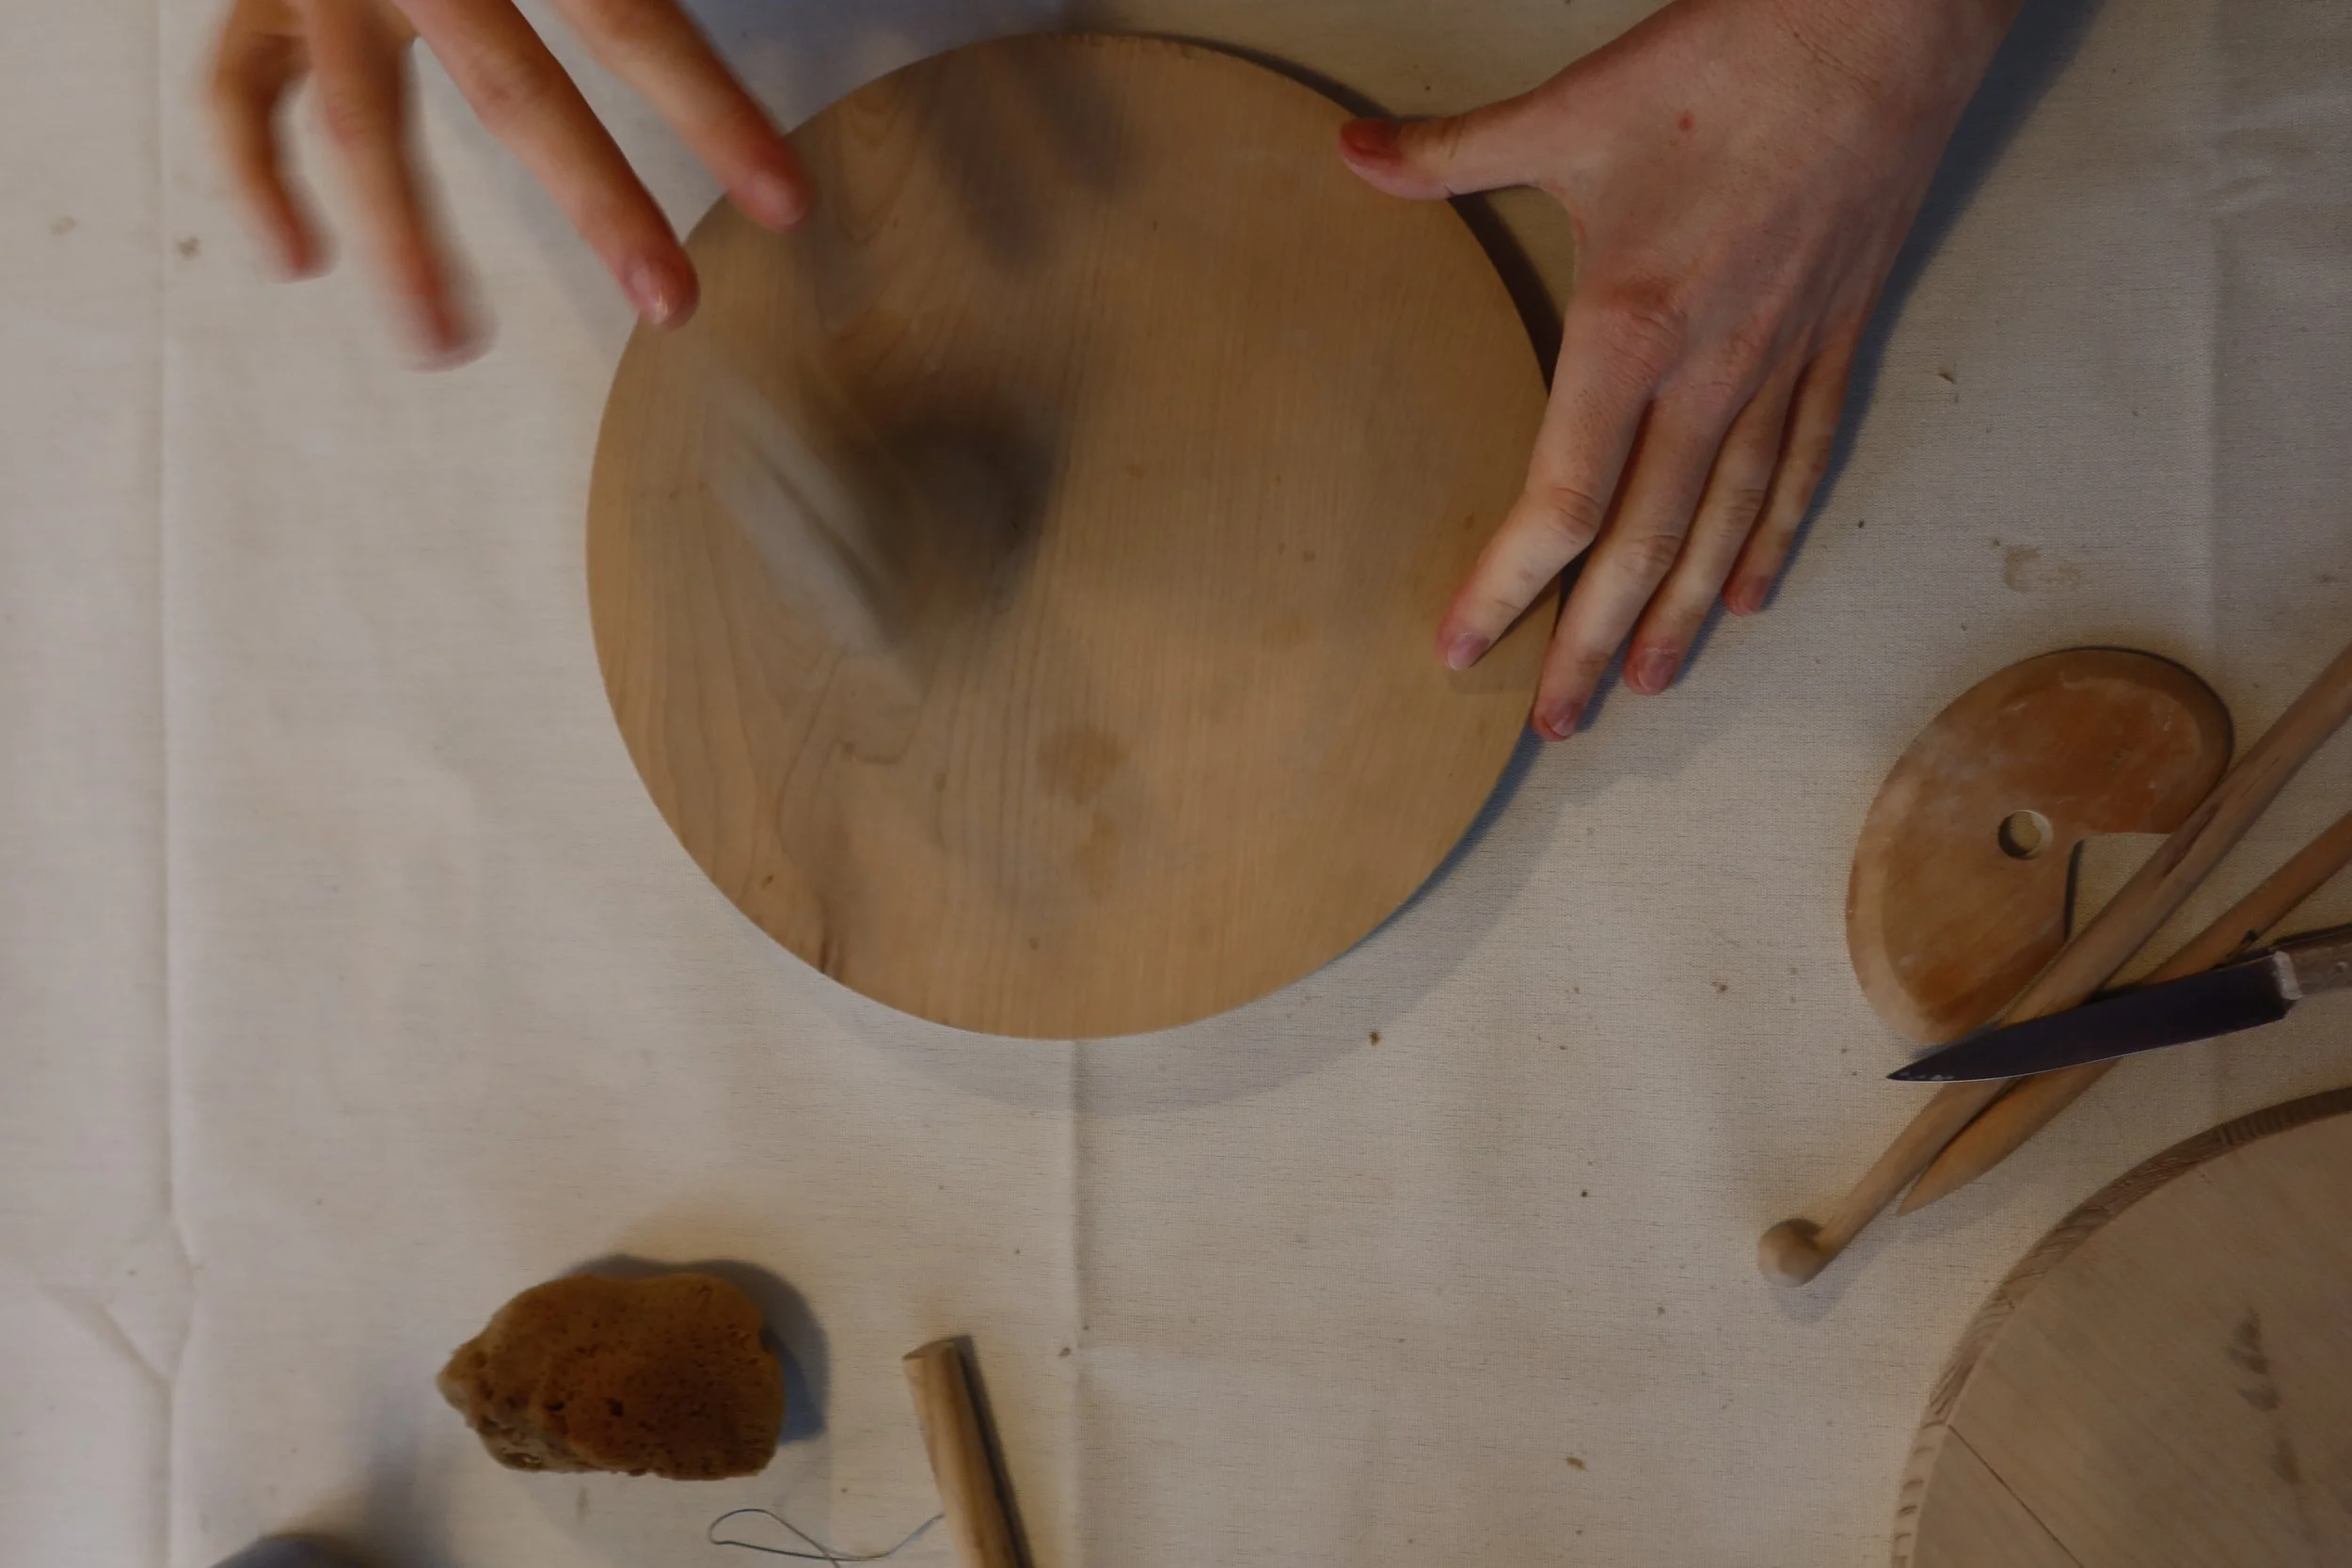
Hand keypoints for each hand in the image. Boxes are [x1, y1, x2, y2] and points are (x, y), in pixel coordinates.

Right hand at [207, 0, 812, 360]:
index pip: (629, 17)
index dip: (713, 111)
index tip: (787, 204)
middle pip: (511, 86)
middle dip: (597, 202)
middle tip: (673, 306)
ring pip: (357, 118)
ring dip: (404, 241)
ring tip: (447, 348)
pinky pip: (235, 88)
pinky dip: (253, 175)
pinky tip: (297, 261)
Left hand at [1339, 0, 2016, 737]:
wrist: (1886, 20)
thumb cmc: (1729, 63)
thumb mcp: (1572, 109)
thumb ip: (1452, 152)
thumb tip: (1350, 150)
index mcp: (1631, 330)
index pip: (1562, 500)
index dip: (1507, 585)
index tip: (1463, 647)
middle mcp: (1711, 374)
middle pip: (1642, 548)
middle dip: (1587, 644)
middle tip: (1553, 723)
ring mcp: (1781, 366)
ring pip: (1724, 526)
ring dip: (1679, 617)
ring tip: (1641, 687)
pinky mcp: (1836, 340)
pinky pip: (1803, 466)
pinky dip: (1774, 538)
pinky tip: (1752, 595)